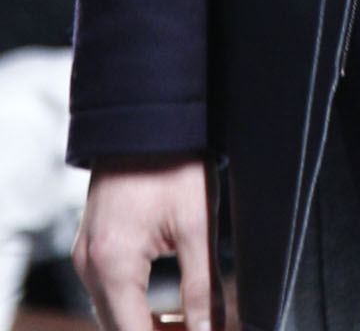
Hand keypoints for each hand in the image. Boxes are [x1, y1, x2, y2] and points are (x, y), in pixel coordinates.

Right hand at [73, 155, 221, 330]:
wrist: (147, 115)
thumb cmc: (173, 161)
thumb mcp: (198, 225)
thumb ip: (203, 288)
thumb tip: (209, 330)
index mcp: (113, 265)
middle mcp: (90, 265)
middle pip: (121, 330)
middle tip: (203, 329)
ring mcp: (86, 256)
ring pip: (115, 315)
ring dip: (150, 326)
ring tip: (194, 322)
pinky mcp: (92, 245)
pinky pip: (111, 293)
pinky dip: (138, 306)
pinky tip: (171, 306)